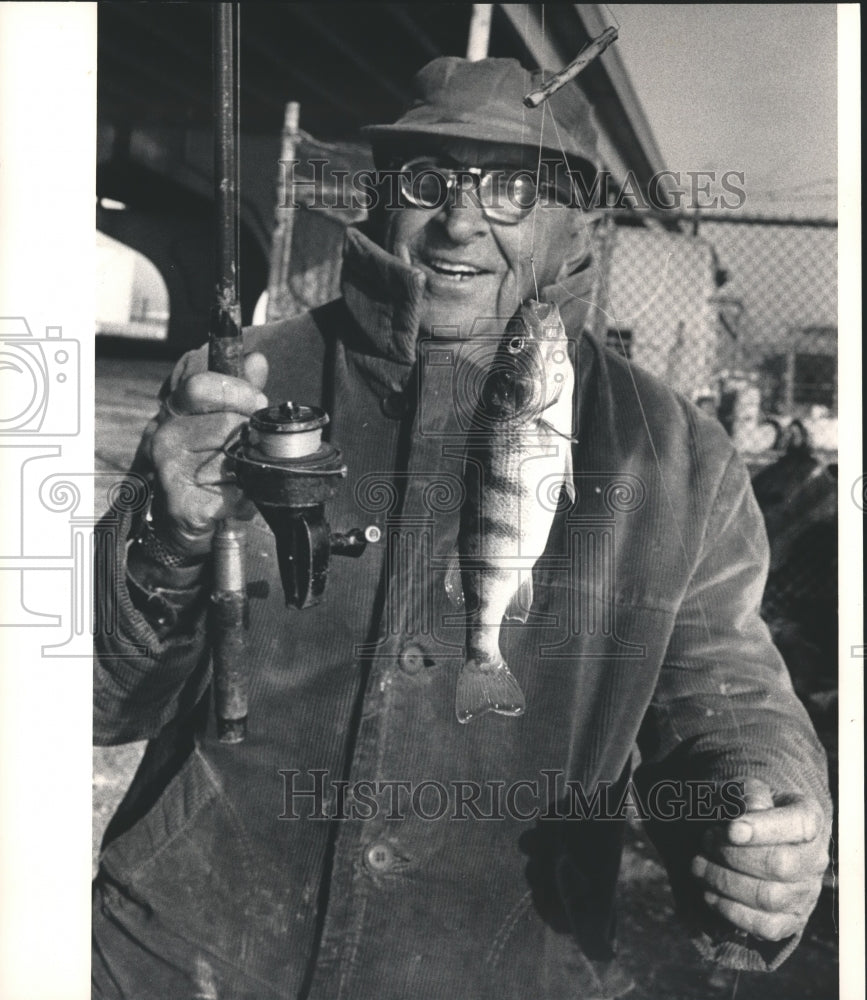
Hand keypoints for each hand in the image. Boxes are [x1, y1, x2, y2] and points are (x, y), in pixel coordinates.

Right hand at [144, 352, 268, 556]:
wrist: (183, 520)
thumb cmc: (206, 465)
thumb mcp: (222, 422)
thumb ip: (240, 391)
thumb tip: (256, 360)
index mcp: (173, 411)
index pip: (200, 386)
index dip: (237, 390)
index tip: (258, 402)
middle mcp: (164, 437)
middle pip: (226, 424)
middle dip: (249, 435)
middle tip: (252, 446)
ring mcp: (170, 470)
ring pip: (232, 459)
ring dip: (247, 469)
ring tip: (238, 475)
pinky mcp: (183, 503)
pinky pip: (233, 492)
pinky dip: (244, 496)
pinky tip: (233, 496)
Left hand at [690, 777, 828, 941]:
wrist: (748, 836)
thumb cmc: (743, 809)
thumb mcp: (741, 789)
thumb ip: (744, 794)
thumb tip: (749, 813)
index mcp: (808, 817)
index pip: (799, 824)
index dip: (764, 829)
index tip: (731, 829)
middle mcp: (814, 858)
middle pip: (780, 865)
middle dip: (733, 855)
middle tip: (704, 841)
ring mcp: (806, 892)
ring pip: (769, 898)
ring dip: (724, 882)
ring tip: (698, 865)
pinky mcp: (791, 920)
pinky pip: (765, 927)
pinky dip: (731, 911)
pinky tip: (709, 893)